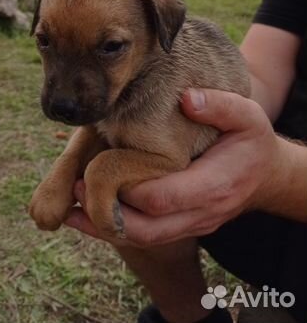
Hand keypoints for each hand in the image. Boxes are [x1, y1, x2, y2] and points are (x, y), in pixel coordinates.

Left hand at [65, 89, 288, 246]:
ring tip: (72, 205)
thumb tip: (187, 99)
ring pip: (144, 238)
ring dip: (106, 227)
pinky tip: (89, 216)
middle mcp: (201, 213)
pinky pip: (147, 236)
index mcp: (214, 185)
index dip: (128, 189)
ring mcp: (192, 224)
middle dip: (108, 214)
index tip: (100, 170)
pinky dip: (117, 229)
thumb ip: (220, 106)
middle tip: (78, 187)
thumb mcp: (247, 116)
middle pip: (148, 229)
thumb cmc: (252, 142)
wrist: (266, 176)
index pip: (163, 199)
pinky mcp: (183, 226)